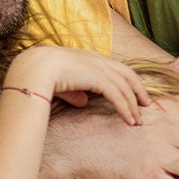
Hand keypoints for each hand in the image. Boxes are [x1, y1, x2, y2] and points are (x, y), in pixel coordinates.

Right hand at [6, 46, 151, 124]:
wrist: (33, 70)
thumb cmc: (40, 76)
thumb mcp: (61, 84)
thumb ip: (74, 92)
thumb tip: (83, 101)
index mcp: (87, 57)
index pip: (114, 68)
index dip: (126, 81)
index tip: (133, 95)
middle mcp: (96, 59)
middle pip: (127, 74)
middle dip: (138, 90)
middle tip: (146, 106)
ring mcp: (98, 67)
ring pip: (125, 86)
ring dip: (133, 105)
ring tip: (138, 121)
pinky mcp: (98, 78)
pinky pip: (118, 95)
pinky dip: (126, 109)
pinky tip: (130, 120)